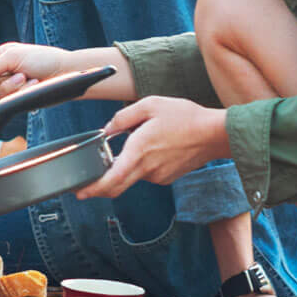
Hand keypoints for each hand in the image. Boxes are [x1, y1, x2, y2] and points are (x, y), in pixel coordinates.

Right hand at [0, 42, 78, 105]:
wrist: (67, 72)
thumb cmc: (43, 58)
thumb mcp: (12, 57)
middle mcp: (0, 74)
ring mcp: (9, 88)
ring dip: (10, 88)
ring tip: (26, 78)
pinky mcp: (19, 99)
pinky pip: (11, 102)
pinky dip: (21, 93)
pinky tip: (33, 84)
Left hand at [76, 96, 229, 198]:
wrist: (216, 134)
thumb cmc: (184, 117)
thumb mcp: (149, 105)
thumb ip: (122, 117)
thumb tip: (106, 130)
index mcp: (139, 150)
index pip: (112, 178)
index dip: (94, 188)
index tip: (80, 192)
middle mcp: (147, 168)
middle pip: (117, 186)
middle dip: (98, 187)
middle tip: (84, 186)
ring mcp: (158, 176)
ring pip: (132, 175)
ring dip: (124, 166)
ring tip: (136, 143)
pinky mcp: (166, 178)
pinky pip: (146, 173)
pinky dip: (140, 165)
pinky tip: (151, 148)